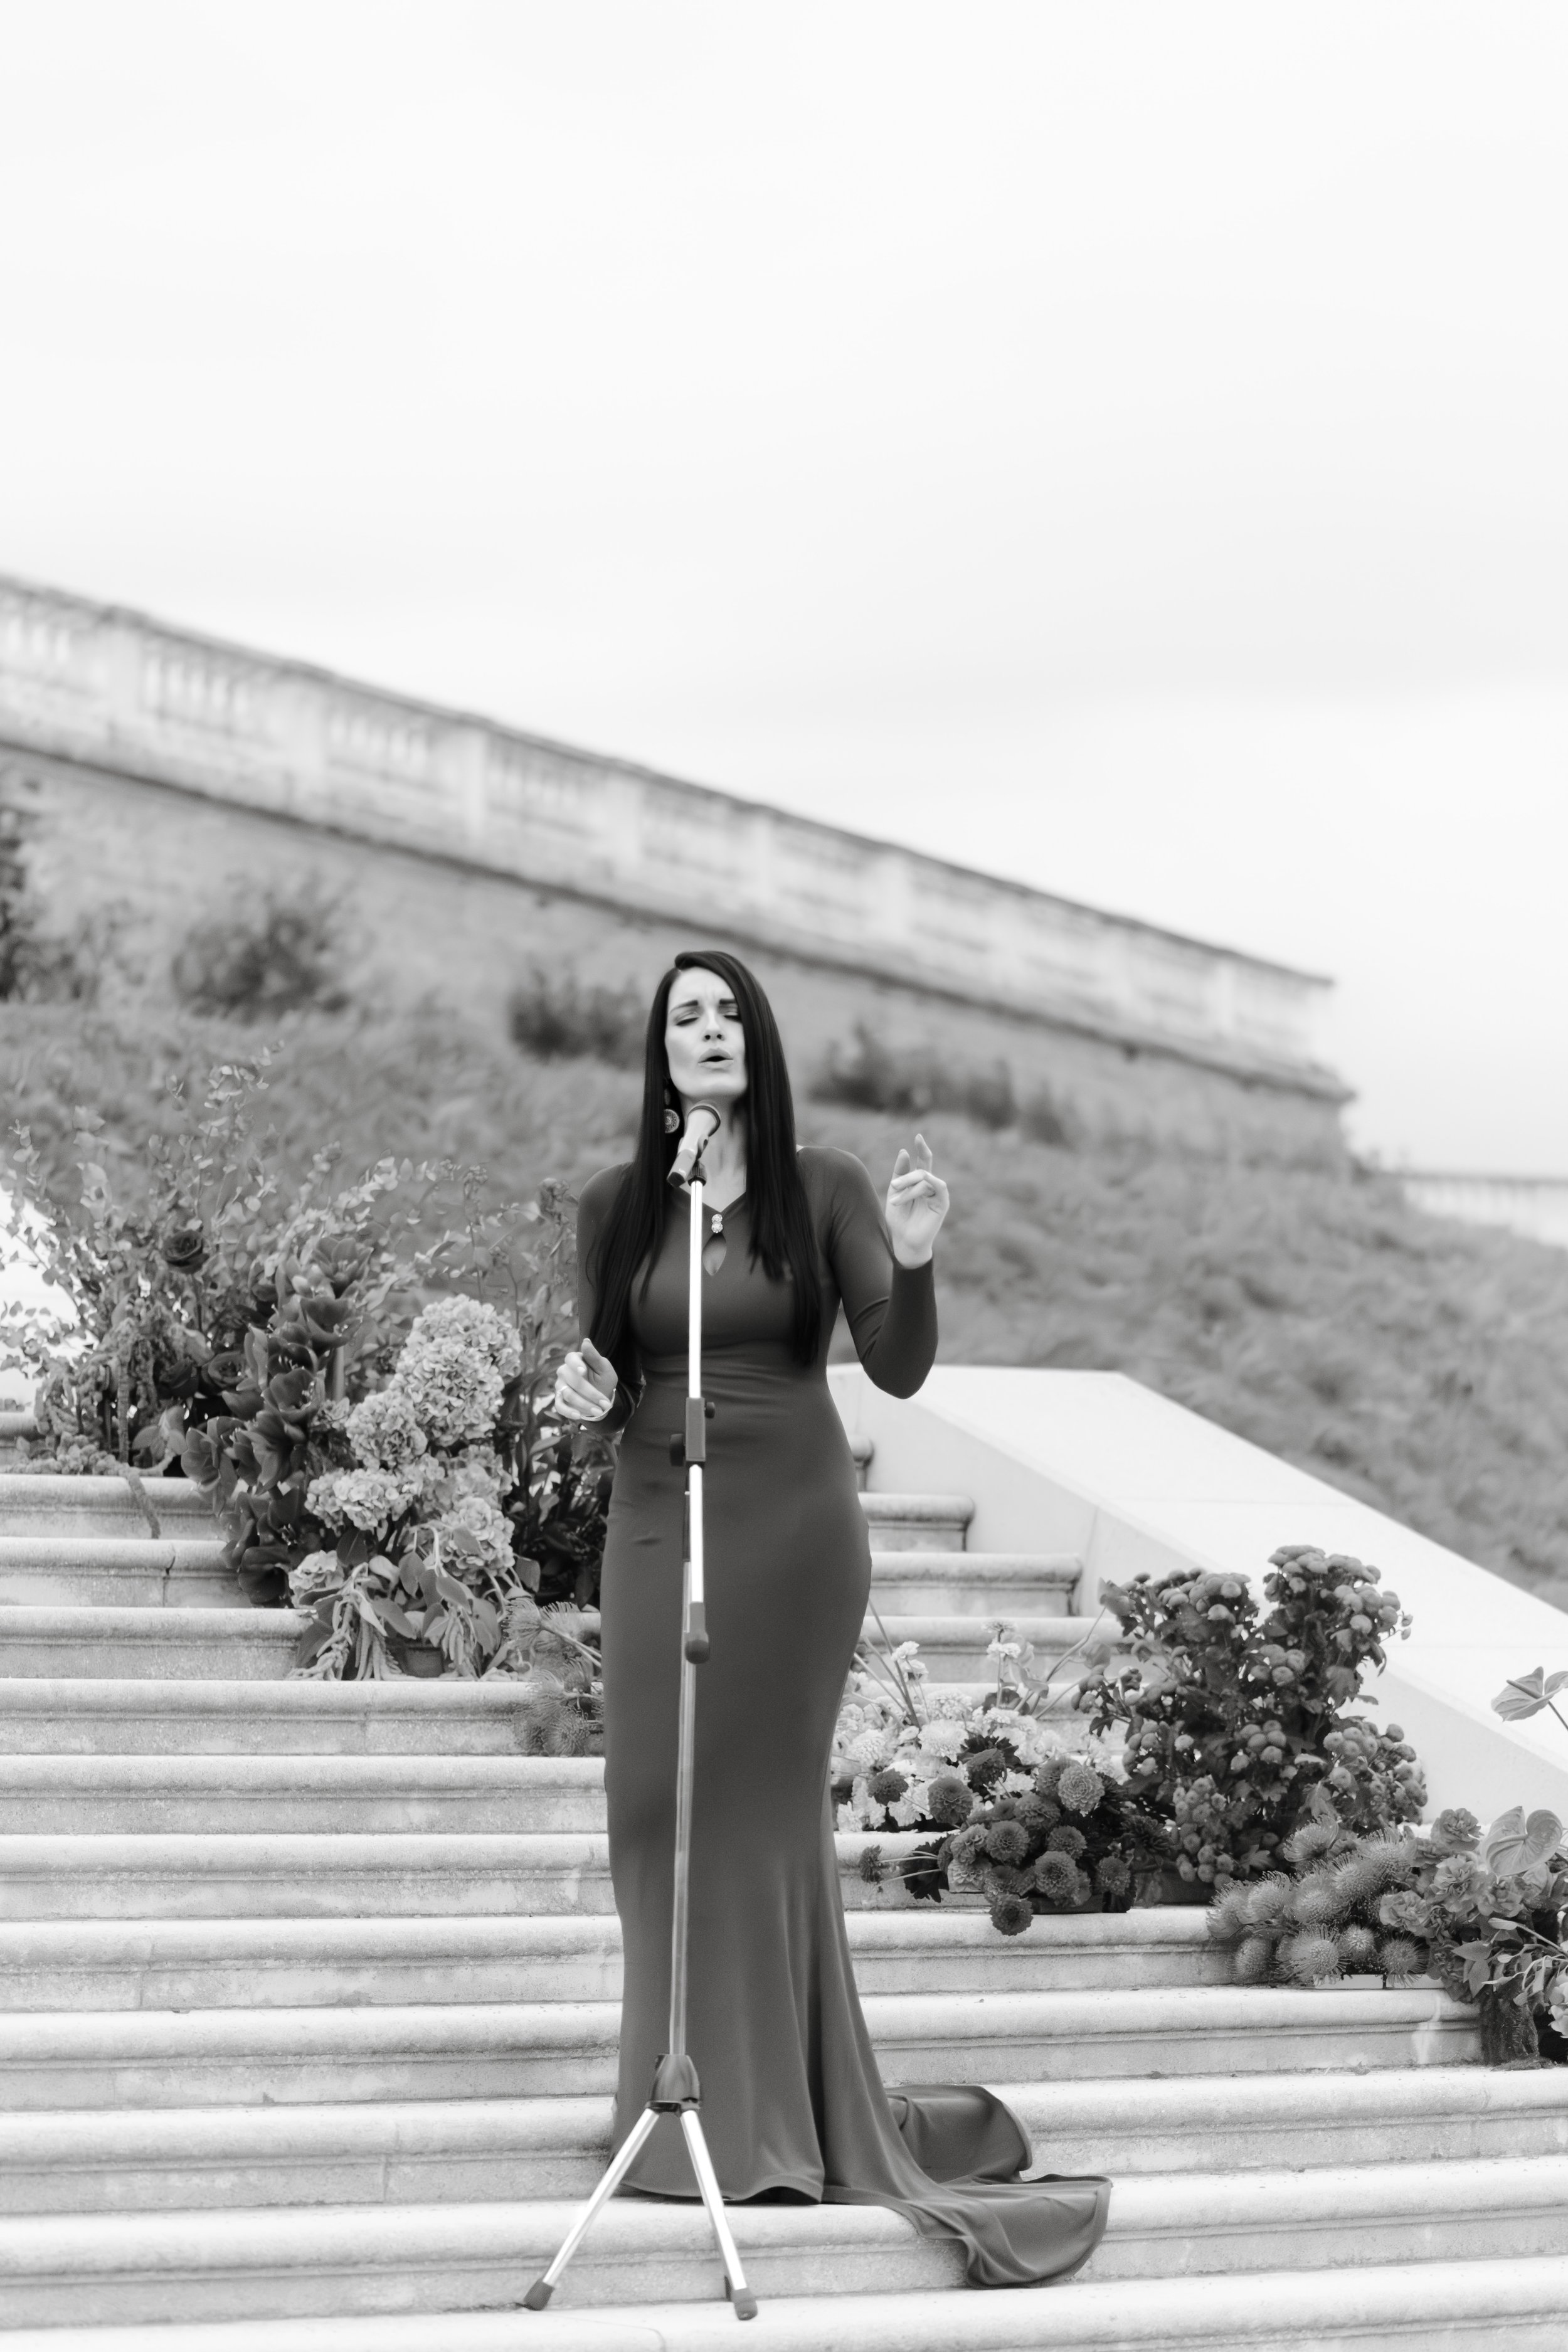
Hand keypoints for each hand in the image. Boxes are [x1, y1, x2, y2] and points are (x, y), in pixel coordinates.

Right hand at [554, 1336, 616, 1422]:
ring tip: (599, 1411)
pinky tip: (578, 1415)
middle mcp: (564, 1372)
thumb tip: (585, 1341)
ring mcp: (560, 1386)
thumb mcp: (604, 1368)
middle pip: (572, 1380)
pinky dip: (568, 1411)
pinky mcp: (560, 1399)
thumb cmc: (603, 1379)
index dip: (575, 1364)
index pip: (570, 1358)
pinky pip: (560, 1406)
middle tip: (604, 1403)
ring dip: (584, 1404)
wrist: (601, 1398)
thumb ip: (594, 1356)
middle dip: (590, 1393)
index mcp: (575, 1360)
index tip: (583, 1371)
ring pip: (568, 1394)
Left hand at [886, 1133, 948, 1267]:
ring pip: (926, 1177)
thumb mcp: (895, 1192)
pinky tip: (911, 1193)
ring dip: (909, 1185)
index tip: (918, 1135)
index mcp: (920, 1183)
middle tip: (894, 1186)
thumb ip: (899, 1173)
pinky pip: (937, 1186)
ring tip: (894, 1199)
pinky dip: (923, 1186)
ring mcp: (938, 1195)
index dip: (922, 1148)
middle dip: (909, 1173)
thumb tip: (904, 1151)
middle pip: (925, 1167)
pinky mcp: (942, 1204)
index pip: (924, 1161)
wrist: (902, 1242)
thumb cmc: (898, 1220)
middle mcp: (931, 1187)